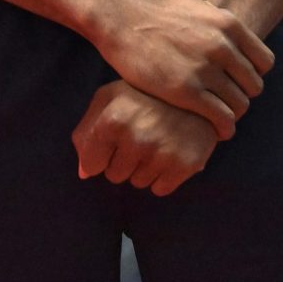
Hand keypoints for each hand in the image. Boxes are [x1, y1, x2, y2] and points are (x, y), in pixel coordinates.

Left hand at [72, 80, 218, 196]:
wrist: (197, 92)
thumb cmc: (146, 95)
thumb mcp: (110, 98)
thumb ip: (87, 132)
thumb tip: (84, 172)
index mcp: (112, 119)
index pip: (91, 164)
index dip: (102, 153)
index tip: (116, 138)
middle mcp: (136, 138)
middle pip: (115, 176)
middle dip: (124, 161)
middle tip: (142, 136)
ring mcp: (161, 153)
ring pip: (138, 182)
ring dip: (145, 168)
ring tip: (158, 140)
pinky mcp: (184, 165)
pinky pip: (159, 189)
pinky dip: (164, 176)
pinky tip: (171, 152)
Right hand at [93, 0, 273, 140]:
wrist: (122, 20)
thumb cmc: (153, 11)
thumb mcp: (192, 0)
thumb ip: (212, 10)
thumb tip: (217, 9)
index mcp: (228, 24)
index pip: (265, 61)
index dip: (254, 75)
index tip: (239, 82)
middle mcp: (222, 46)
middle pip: (254, 85)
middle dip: (242, 96)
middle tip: (228, 103)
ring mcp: (205, 69)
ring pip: (240, 104)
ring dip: (232, 114)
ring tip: (221, 119)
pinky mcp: (187, 91)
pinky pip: (221, 117)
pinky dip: (223, 127)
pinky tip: (216, 131)